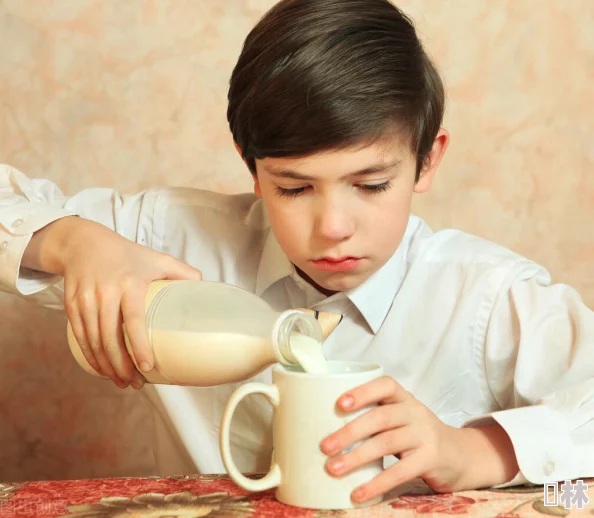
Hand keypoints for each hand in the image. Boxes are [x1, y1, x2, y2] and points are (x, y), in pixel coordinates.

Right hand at [25, 217, 201, 389]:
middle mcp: (105, 292)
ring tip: (122, 381)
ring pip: (93, 341)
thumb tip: (204, 287)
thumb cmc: (127, 254)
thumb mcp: (156, 258)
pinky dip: (90, 357)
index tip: (148, 366)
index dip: (138, 345)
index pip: (133, 319)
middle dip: (122, 366)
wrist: (84, 243)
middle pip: (110, 337)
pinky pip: (80, 337)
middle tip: (135, 383)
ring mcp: (85, 300)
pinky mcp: (71, 305)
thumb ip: (181, 272)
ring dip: (106, 366)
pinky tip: (102, 369)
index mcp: (129, 283)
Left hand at [320, 376, 518, 502]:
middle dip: (349, 432)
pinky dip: (376, 483)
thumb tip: (325, 426)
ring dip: (356, 457)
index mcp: (404, 398)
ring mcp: (425, 435)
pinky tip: (358, 492)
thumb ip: (375, 417)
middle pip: (379, 418)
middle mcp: (415, 412)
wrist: (461, 456)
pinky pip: (400, 472)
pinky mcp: (431, 460)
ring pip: (386, 443)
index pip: (384, 386)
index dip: (362, 392)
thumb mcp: (400, 419)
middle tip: (324, 446)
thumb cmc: (417, 435)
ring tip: (333, 468)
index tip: (338, 404)